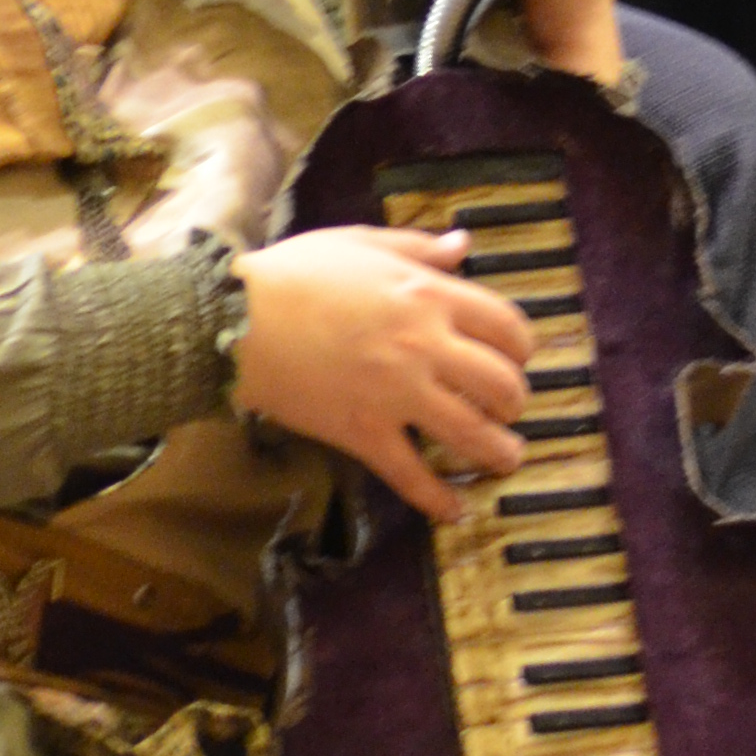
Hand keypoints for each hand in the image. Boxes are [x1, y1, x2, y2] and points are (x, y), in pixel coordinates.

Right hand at [232, 224, 532, 524]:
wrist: (234, 321)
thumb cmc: (292, 274)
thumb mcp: (358, 243)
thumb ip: (416, 247)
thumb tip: (463, 244)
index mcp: (427, 295)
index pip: (506, 327)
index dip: (521, 349)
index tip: (516, 359)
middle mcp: (425, 346)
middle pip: (501, 385)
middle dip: (514, 403)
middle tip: (507, 412)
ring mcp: (397, 394)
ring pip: (472, 434)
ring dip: (499, 452)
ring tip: (505, 459)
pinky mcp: (365, 433)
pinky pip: (413, 476)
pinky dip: (439, 499)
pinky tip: (455, 511)